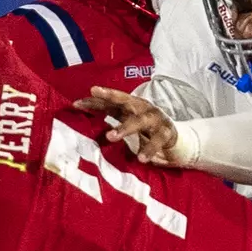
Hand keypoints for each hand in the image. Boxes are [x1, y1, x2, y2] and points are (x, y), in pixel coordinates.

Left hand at [74, 87, 195, 165]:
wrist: (175, 140)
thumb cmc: (145, 131)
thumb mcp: (126, 124)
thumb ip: (108, 123)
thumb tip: (81, 126)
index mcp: (130, 106)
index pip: (109, 101)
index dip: (93, 101)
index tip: (76, 103)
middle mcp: (142, 108)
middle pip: (125, 99)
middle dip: (110, 95)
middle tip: (94, 92)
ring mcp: (155, 119)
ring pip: (139, 120)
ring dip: (124, 128)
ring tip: (111, 137)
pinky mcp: (166, 132)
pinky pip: (157, 140)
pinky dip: (149, 149)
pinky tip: (141, 158)